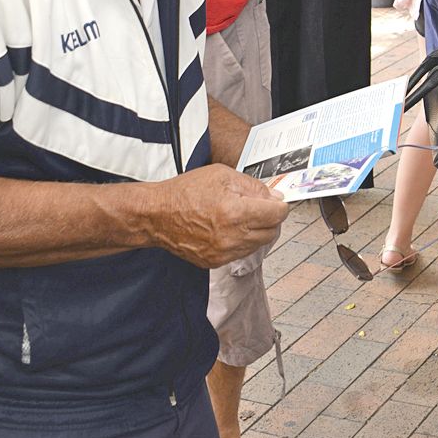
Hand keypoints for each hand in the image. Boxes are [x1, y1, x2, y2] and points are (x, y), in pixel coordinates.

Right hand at [148, 165, 287, 267]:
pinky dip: (242, 241)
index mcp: (235, 212)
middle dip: (270, 218)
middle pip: (272, 231)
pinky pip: (241, 252)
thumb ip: (253, 187)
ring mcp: (224, 252)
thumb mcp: (222, 175)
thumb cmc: (185, 192)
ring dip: (257, 230)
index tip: (276, 201)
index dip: (280, 205)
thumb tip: (275, 197)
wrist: (157, 215)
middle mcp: (232, 236)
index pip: (277, 214)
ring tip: (240, 216)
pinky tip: (229, 228)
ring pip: (259, 244)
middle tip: (259, 207)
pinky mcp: (215, 262)